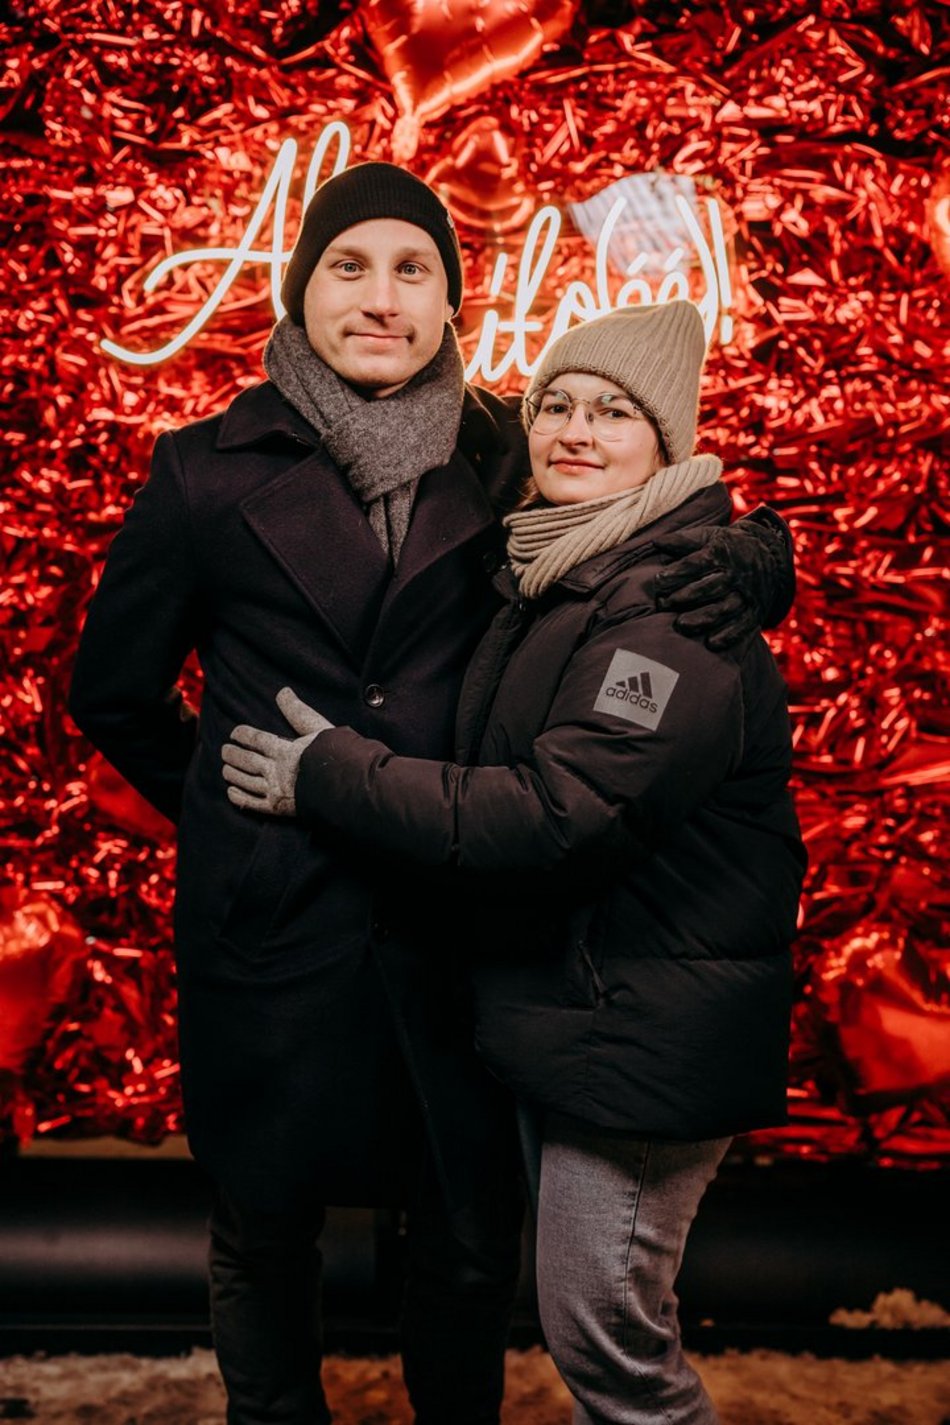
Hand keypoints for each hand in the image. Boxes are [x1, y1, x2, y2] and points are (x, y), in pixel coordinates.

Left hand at [222, 687, 333, 815]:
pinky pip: (252, 804)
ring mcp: (275, 790)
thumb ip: (298, 711)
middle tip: (224, 750)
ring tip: (225, 769)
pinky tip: (230, 793)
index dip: (242, 735)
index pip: (256, 739)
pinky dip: (238, 798)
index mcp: (284, 749)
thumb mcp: (319, 728)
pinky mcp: (278, 808)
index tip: (234, 733)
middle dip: (232, 754)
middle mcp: (276, 770)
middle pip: (246, 760)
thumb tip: (282, 691)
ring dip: (232, 774)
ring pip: (245, 781)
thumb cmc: (339, 755)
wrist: (349, 787)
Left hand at [653, 518, 792, 651]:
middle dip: (685, 596)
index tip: (659, 581)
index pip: (697, 563)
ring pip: (725, 608)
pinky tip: (711, 643)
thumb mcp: (708, 536)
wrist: (769, 554)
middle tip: (663, 604)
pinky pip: (744, 625)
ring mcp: (747, 594)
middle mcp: (736, 574)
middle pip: (710, 587)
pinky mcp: (756, 611)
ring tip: (681, 625)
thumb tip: (656, 543)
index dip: (678, 572)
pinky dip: (729, 635)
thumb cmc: (727, 546)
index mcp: (722, 554)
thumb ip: (683, 541)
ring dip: (703, 618)